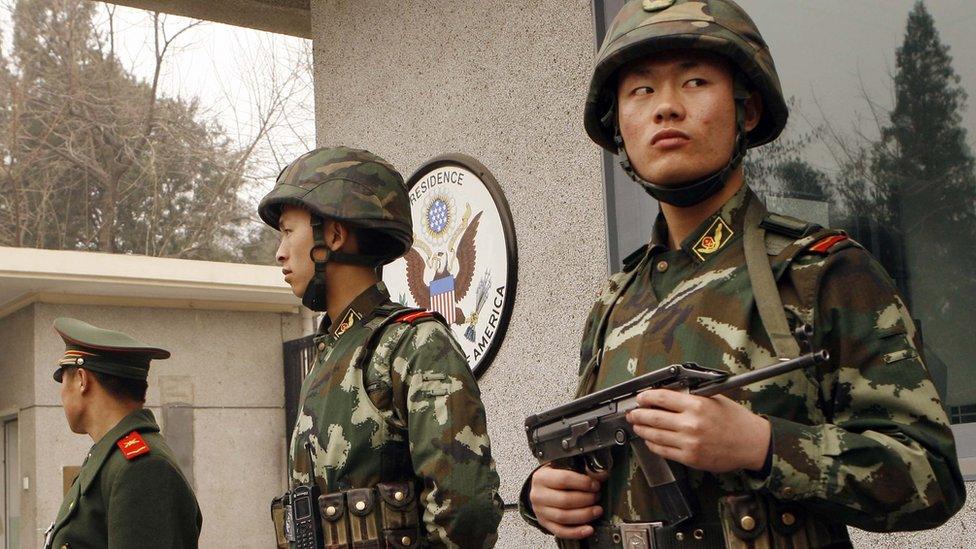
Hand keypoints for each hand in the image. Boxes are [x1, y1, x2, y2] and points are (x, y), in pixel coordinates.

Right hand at [528, 464, 605, 538]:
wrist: (541, 489)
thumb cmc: (554, 478)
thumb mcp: (564, 467)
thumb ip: (583, 470)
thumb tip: (602, 475)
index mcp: (542, 477)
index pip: (564, 479)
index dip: (583, 483)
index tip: (595, 485)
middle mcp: (539, 495)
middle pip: (565, 500)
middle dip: (586, 500)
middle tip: (597, 496)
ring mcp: (540, 511)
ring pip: (564, 517)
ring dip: (584, 515)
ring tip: (597, 510)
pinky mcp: (545, 524)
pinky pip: (561, 532)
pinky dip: (577, 532)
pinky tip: (589, 529)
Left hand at [626, 390, 770, 473]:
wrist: (752, 444)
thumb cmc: (736, 420)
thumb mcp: (715, 399)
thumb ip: (691, 397)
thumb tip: (666, 396)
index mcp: (697, 405)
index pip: (662, 397)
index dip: (646, 397)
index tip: (640, 397)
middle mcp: (690, 423)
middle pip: (653, 417)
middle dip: (638, 414)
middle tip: (632, 413)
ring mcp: (689, 442)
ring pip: (655, 435)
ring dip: (642, 429)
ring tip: (636, 425)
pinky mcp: (690, 458)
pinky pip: (663, 451)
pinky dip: (653, 444)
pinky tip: (650, 439)